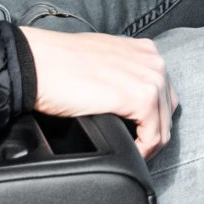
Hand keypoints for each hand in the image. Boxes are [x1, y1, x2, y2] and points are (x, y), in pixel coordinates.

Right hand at [24, 27, 176, 157]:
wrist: (37, 63)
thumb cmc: (59, 64)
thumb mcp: (101, 61)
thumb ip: (121, 74)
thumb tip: (123, 100)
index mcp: (145, 50)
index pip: (162, 92)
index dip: (151, 116)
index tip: (136, 132)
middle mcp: (154, 61)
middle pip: (166, 110)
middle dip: (152, 131)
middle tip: (133, 147)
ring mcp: (150, 79)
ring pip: (163, 126)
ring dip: (148, 144)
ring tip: (130, 152)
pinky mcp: (141, 98)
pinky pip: (153, 136)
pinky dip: (144, 150)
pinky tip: (128, 152)